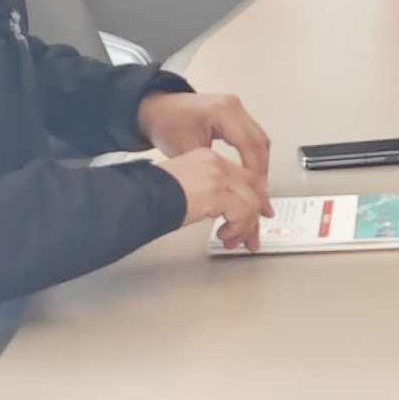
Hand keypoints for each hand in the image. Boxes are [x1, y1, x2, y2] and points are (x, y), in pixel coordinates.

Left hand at [142, 88, 273, 188]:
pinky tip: (252, 170)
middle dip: (262, 168)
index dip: (254, 169)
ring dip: (261, 162)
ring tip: (258, 185)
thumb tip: (226, 188)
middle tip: (261, 191)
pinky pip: (253, 135)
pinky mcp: (235, 114)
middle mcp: (233, 106)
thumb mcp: (186, 149)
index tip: (254, 189)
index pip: (249, 144)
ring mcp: (236, 108)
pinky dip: (256, 154)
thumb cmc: (166, 123)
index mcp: (222, 111)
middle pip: (260, 141)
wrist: (157, 109)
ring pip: (260, 139)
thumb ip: (209, 168)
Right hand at [153, 138, 269, 250]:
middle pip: (252, 188)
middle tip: (253, 236)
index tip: (258, 214)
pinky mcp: (215, 193)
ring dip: (245, 228)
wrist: (139, 197)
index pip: (244, 176)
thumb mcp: (186, 188)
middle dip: (255, 217)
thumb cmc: (152, 195)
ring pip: (251, 203)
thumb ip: (209, 192)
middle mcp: (216, 164)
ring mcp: (217, 177)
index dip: (255, 198)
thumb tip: (225, 210)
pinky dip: (237, 229)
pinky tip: (224, 236)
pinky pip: (241, 213)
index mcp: (208, 159)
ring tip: (232, 240)